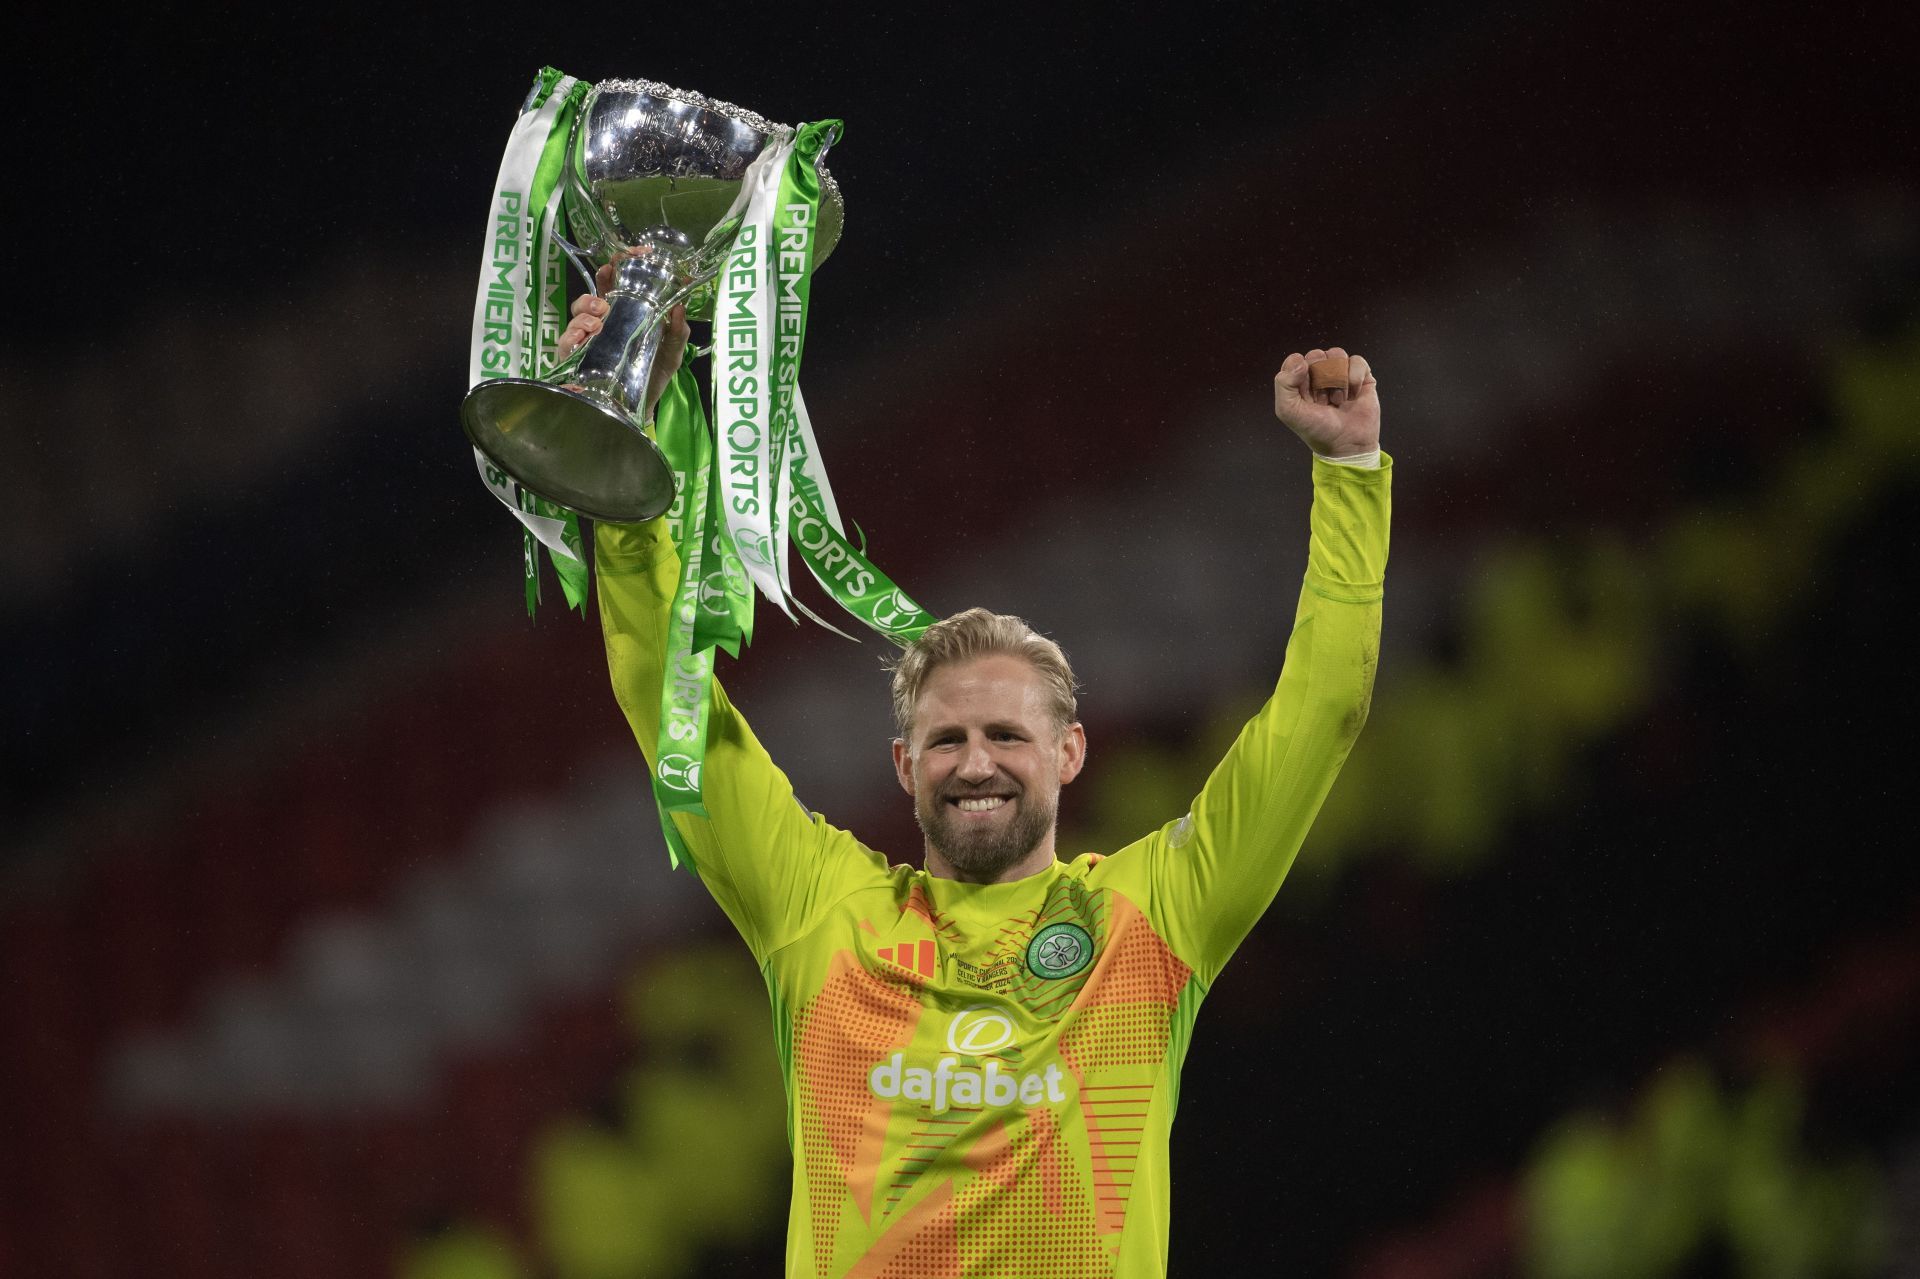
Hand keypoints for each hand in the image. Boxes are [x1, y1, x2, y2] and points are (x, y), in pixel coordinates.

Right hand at [555, 255, 692, 419]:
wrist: (643, 406)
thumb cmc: (654, 373)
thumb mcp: (672, 351)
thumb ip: (677, 330)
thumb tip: (680, 304)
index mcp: (624, 314)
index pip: (615, 284)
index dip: (618, 266)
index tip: (630, 255)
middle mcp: (603, 323)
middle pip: (591, 296)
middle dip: (596, 290)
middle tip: (607, 301)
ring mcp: (588, 339)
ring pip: (576, 314)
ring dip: (585, 311)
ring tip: (598, 321)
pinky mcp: (576, 358)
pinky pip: (566, 342)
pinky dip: (572, 336)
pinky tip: (583, 337)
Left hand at [1272, 347, 1379, 457]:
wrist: (1346, 444)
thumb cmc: (1316, 430)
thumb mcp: (1288, 411)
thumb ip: (1283, 383)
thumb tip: (1300, 361)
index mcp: (1298, 380)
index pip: (1296, 360)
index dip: (1301, 376)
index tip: (1305, 396)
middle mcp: (1318, 374)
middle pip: (1317, 355)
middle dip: (1320, 379)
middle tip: (1323, 401)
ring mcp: (1340, 373)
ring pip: (1337, 354)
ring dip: (1338, 380)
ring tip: (1338, 400)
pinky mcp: (1360, 376)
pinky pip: (1357, 361)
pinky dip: (1354, 379)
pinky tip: (1352, 396)